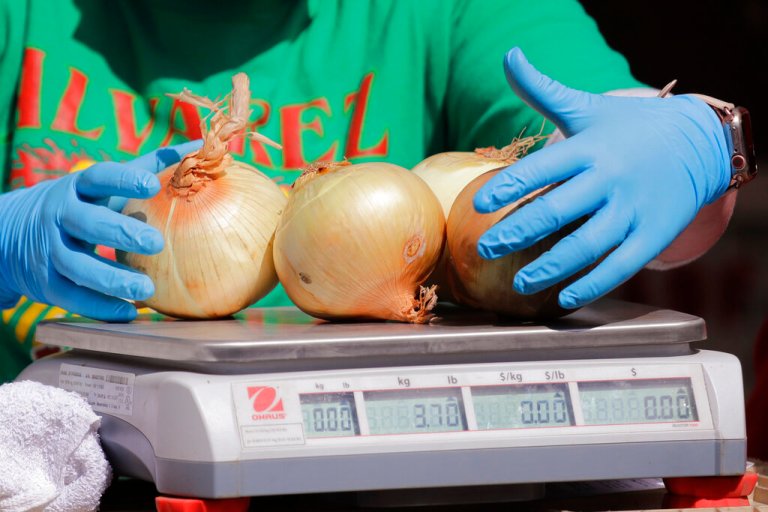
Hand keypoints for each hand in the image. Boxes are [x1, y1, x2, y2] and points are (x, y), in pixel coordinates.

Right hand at [0, 141, 200, 320]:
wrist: (11, 233)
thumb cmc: (82, 203)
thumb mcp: (105, 183)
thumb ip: (151, 165)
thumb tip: (201, 145)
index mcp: (79, 188)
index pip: (98, 177)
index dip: (123, 179)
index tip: (152, 184)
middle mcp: (61, 216)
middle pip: (88, 222)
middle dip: (120, 232)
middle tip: (157, 242)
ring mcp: (50, 250)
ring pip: (77, 265)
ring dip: (111, 279)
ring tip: (146, 290)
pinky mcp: (46, 282)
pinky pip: (71, 296)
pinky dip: (98, 306)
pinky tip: (128, 313)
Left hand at [473, 47, 730, 308]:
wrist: (694, 144)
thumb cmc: (625, 129)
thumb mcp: (586, 108)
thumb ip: (543, 90)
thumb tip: (509, 56)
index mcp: (591, 148)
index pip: (543, 168)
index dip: (510, 186)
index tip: (479, 204)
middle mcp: (610, 180)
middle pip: (558, 209)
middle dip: (519, 231)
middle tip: (486, 249)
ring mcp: (633, 210)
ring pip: (588, 244)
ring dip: (551, 266)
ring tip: (520, 282)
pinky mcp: (652, 235)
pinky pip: (620, 265)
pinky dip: (593, 284)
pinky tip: (564, 299)